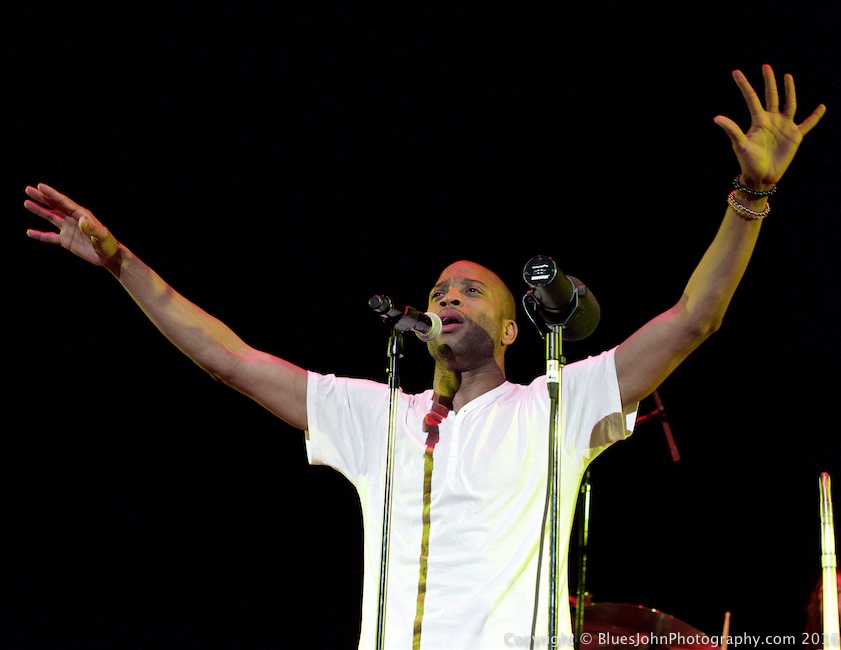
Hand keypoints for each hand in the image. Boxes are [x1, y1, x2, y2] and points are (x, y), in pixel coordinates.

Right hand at [24, 183, 120, 268]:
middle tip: (28, 189)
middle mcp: (73, 219)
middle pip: (55, 206)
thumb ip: (91, 228)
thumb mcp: (101, 236)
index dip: (52, 194)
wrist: (109, 257)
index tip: (40, 186)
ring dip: (39, 210)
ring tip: (26, 202)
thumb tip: (80, 220)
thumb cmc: (108, 244)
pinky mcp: (66, 240)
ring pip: (51, 217)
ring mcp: (69, 229)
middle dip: (42, 198)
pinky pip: (50, 237)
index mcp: (82, 215)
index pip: (64, 202)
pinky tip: (29, 232)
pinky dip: (40, 235)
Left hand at [713, 64, 825, 187]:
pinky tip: (822, 107)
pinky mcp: (795, 136)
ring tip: (788, 76)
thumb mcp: (740, 145)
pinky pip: (808, 123)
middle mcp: (771, 120)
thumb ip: (732, 130)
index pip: (751, 98)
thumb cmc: (748, 162)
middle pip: (771, 96)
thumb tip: (716, 118)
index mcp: (758, 120)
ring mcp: (784, 126)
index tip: (735, 72)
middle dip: (769, 81)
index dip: (744, 85)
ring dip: (789, 90)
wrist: (762, 177)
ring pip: (789, 104)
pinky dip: (815, 116)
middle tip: (766, 66)